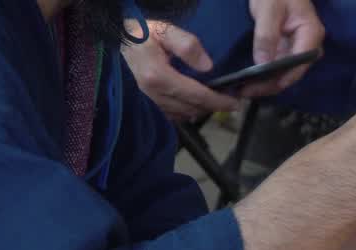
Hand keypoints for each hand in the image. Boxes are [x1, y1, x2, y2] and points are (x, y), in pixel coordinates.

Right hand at [122, 21, 241, 122]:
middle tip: (231, 102)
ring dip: (202, 109)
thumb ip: (187, 46)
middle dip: (214, 107)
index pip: (196, 95)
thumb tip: (208, 67)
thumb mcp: (166, 31)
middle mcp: (153, 92)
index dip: (218, 101)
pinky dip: (188, 111)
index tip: (236, 103)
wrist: (119, 37)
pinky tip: (197, 104)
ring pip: (183, 113)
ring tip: (217, 102)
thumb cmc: (143, 32)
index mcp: (159, 76)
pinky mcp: (147, 101)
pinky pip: (172, 114)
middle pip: (192, 107)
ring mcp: (149, 99)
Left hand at [243, 0, 324, 97]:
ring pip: (284, 73)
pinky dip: (265, 73)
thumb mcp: (268, 9)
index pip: (298, 66)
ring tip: (245, 88)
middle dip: (270, 85)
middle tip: (245, 91)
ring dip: (266, 82)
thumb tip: (262, 64)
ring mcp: (299, 48)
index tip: (257, 88)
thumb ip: (266, 36)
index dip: (279, 80)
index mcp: (311, 35)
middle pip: (292, 73)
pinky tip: (251, 79)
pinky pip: (279, 65)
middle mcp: (309, 46)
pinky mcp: (288, 48)